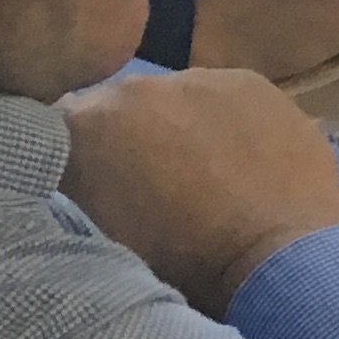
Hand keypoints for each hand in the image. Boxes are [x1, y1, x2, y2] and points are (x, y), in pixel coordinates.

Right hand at [57, 67, 338, 315]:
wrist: (278, 254)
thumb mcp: (105, 231)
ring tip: (207, 167)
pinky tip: (244, 153)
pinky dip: (226, 117)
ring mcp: (194, 77)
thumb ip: (82, 184)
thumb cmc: (183, 261)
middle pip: (119, 107)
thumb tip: (79, 166)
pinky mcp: (247, 79)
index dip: (79, 153)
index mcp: (82, 128)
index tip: (98, 178)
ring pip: (173, 97)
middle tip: (156, 177)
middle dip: (130, 134)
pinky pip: (223, 94)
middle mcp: (130, 88)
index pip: (60, 128)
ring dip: (179, 122)